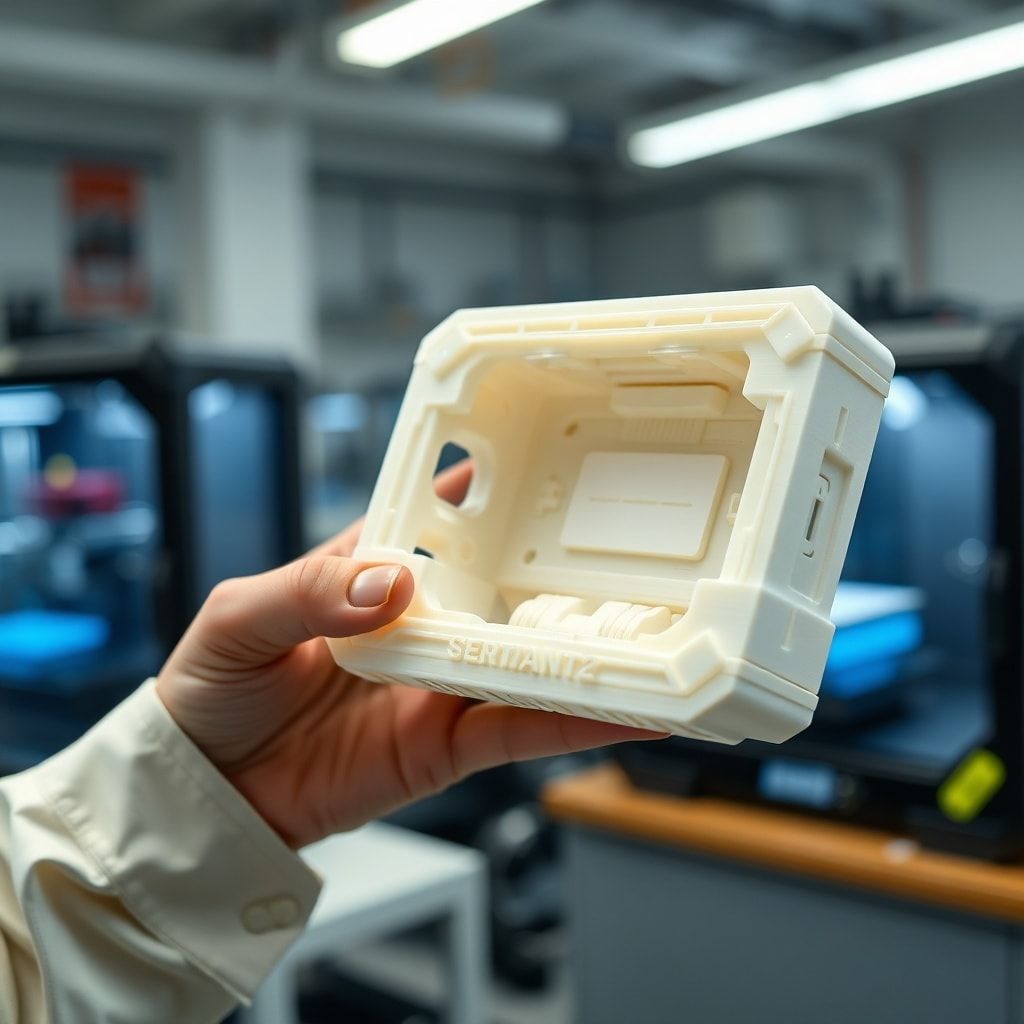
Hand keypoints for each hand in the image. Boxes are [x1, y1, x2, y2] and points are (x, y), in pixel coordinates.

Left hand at [157, 463, 662, 847]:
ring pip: (529, 655)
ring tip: (658, 622)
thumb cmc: (209, 689)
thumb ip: (307, 594)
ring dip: (589, 642)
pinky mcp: (447, 746)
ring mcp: (439, 683)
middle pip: (505, 581)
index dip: (491, 482)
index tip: (550, 450)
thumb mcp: (239, 619)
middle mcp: (421, 621)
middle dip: (563, 557)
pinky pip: (520, 727)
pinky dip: (576, 718)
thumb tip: (390, 586)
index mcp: (371, 570)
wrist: (206, 795)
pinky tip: (630, 706)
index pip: (441, 514)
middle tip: (636, 534)